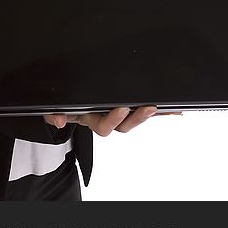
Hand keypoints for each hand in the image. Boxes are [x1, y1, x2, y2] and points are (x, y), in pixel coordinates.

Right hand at [43, 106, 157, 135]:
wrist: (61, 102)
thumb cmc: (61, 106)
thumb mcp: (54, 109)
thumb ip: (53, 114)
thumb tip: (59, 119)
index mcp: (90, 119)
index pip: (104, 125)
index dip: (113, 119)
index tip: (122, 109)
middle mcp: (105, 118)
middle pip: (124, 125)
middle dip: (137, 117)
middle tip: (148, 107)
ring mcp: (115, 112)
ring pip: (134, 118)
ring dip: (149, 114)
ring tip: (162, 107)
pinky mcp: (126, 106)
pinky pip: (141, 109)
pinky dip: (158, 112)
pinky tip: (173, 110)